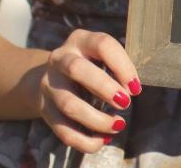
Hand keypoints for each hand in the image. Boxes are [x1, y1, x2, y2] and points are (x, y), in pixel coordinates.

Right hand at [36, 29, 142, 152]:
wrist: (51, 77)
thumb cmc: (90, 65)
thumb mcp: (102, 58)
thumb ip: (117, 69)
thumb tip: (131, 90)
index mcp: (80, 40)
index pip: (102, 45)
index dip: (122, 65)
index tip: (136, 87)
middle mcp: (60, 58)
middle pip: (77, 70)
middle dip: (104, 88)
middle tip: (125, 102)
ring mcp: (49, 84)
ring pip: (69, 104)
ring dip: (96, 119)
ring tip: (118, 125)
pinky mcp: (44, 109)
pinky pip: (62, 129)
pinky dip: (83, 139)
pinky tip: (101, 140)